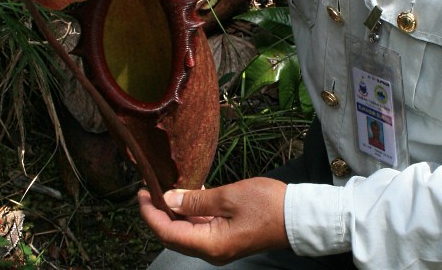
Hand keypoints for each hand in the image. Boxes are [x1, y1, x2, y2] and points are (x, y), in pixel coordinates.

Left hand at [138, 177, 289, 264]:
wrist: (298, 216)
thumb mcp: (228, 196)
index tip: (142, 193)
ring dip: (172, 213)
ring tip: (164, 190)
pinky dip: (189, 213)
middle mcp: (211, 250)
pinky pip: (199, 228)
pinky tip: (186, 195)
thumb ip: (195, 200)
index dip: (150, 213)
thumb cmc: (267, 204)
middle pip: (172, 235)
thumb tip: (168, 199)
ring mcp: (219, 246)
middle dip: (157, 213)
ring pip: (184, 232)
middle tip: (149, 190)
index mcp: (210, 244)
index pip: (167, 232)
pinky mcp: (226, 238)